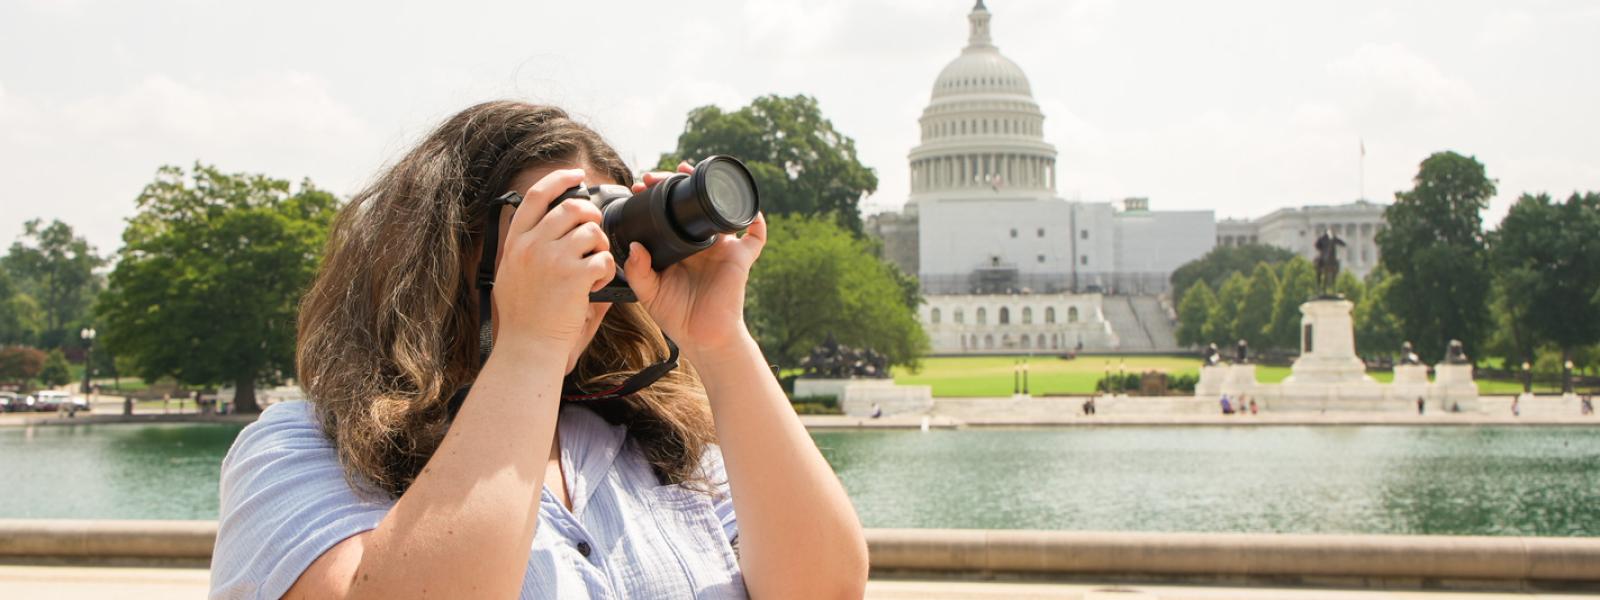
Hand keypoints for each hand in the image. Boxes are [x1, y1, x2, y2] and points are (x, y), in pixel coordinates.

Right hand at [492, 168, 614, 353]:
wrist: (527, 346)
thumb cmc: (522, 316)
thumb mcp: (511, 274)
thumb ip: (526, 248)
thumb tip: (547, 226)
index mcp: (516, 242)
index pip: (537, 196)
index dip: (560, 179)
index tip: (577, 174)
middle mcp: (532, 245)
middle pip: (572, 208)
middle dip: (592, 216)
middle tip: (596, 233)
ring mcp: (553, 259)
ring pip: (592, 231)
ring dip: (601, 246)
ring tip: (593, 267)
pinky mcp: (574, 277)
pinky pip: (603, 258)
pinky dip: (606, 271)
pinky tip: (596, 285)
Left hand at [621, 161, 766, 354]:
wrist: (702, 338)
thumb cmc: (677, 316)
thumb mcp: (649, 293)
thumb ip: (639, 271)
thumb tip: (635, 245)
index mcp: (679, 248)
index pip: (669, 213)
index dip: (656, 196)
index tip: (641, 185)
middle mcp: (701, 243)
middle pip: (693, 203)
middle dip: (677, 182)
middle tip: (658, 176)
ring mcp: (722, 248)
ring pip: (721, 210)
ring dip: (711, 188)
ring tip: (690, 171)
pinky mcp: (740, 258)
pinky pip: (755, 236)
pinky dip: (756, 221)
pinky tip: (750, 209)